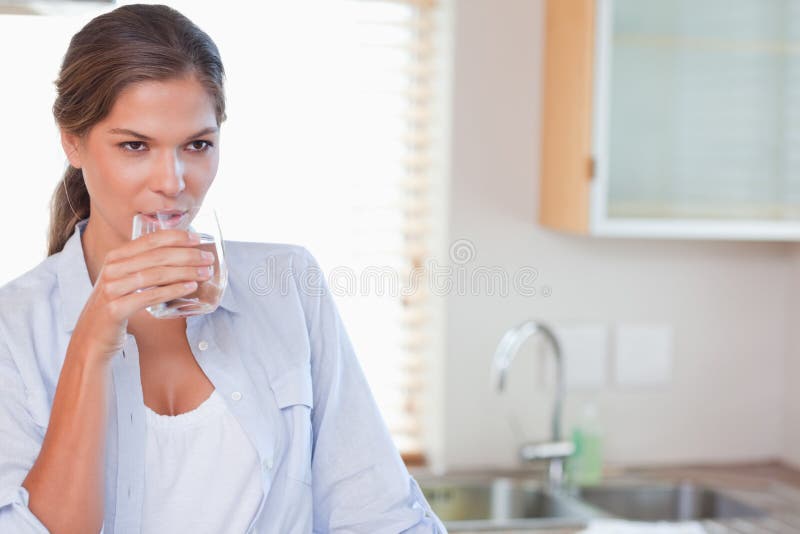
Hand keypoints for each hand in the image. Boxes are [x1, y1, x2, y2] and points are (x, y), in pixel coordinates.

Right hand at [68, 229, 214, 363]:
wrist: (91, 337)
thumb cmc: (117, 307)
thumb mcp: (126, 281)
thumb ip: (145, 267)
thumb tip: (182, 256)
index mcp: (116, 257)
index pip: (150, 240)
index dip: (176, 236)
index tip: (197, 238)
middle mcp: (112, 269)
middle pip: (156, 256)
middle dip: (187, 255)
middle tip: (208, 258)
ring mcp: (112, 289)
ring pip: (155, 275)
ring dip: (184, 272)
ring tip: (204, 273)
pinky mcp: (115, 309)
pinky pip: (149, 296)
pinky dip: (172, 291)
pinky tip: (190, 288)